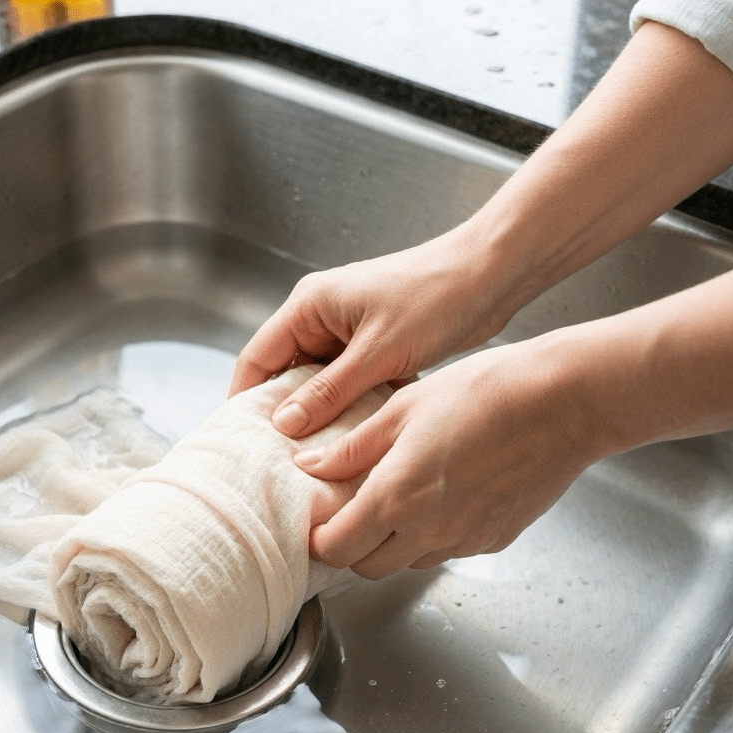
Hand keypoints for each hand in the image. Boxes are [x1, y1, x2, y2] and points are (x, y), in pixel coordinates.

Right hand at [227, 224, 519, 438]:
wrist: (491, 275)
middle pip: (284, 372)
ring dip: (320, 413)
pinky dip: (349, 406)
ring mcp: (347, 330)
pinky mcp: (373, 343)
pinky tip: (354, 436)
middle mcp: (321, 315)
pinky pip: (347, 382)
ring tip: (315, 454)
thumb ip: (328, 392)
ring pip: (317, 381)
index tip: (241, 440)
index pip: (257, 357)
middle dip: (283, 413)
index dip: (244, 399)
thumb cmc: (436, 297)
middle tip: (279, 457)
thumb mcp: (377, 353)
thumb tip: (284, 425)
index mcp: (309, 305)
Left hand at [293, 341, 593, 578]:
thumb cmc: (486, 394)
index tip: (317, 522)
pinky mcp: (495, 540)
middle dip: (352, 547)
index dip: (320, 540)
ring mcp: (464, 540)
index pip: (337, 549)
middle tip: (351, 512)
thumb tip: (311, 465)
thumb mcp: (403, 408)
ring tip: (399, 498)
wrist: (563, 404)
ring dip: (393, 544)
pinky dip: (434, 535)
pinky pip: (449, 550)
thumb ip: (352, 447)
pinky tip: (443, 495)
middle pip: (368, 567)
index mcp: (395, 498)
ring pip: (409, 562)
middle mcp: (427, 531)